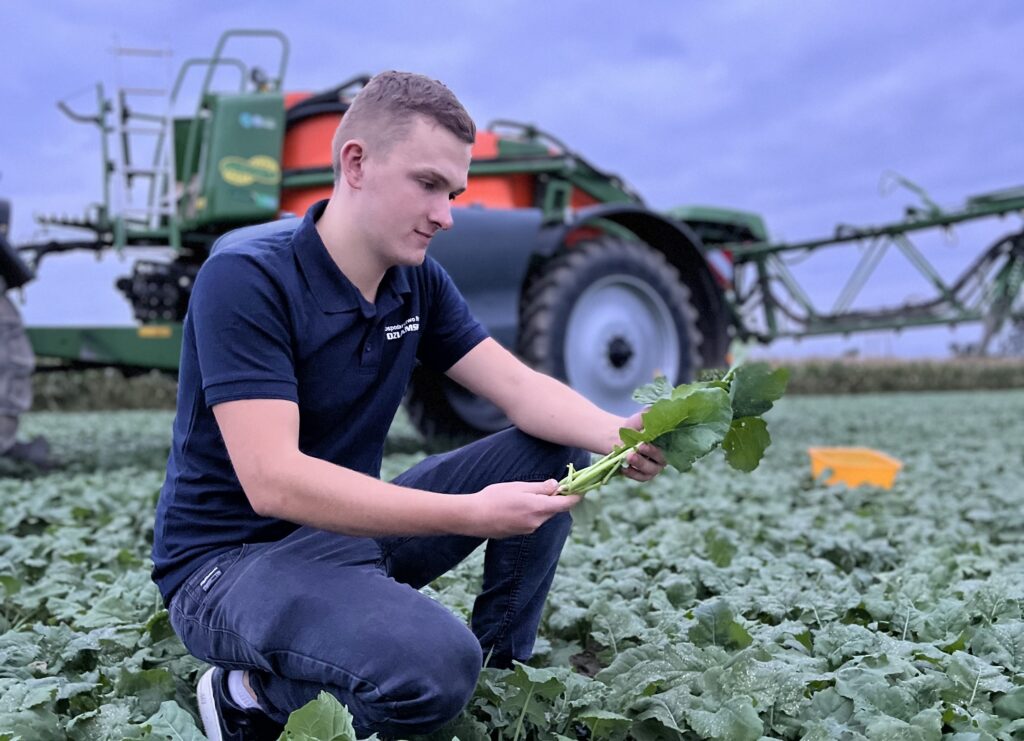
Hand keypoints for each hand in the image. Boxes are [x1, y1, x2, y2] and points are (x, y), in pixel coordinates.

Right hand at [464, 480, 580, 538]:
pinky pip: (532, 521)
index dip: (576, 496)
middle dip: (555, 498)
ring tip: (524, 494)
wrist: (473, 517)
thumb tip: (555, 485)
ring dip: (541, 505)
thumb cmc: (494, 498)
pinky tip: (515, 505)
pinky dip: (531, 512)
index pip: (566, 504)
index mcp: (539, 508)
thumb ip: (540, 488)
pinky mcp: (520, 533)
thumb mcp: (518, 487)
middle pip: (554, 509)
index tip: (581, 488)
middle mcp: (537, 522)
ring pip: (542, 515)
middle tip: (551, 485)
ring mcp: (529, 529)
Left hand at [620, 409, 667, 482]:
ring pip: (650, 471)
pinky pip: (640, 477)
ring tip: (628, 456)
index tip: (644, 443)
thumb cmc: (634, 426)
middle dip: (650, 454)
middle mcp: (662, 457)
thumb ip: (650, 415)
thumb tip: (658, 410)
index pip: (670, 448)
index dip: (658, 447)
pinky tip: (623, 468)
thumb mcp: (642, 417)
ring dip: (640, 464)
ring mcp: (652, 468)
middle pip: (661, 461)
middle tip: (639, 447)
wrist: (619, 436)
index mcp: (666, 443)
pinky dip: (631, 474)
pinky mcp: (642, 474)